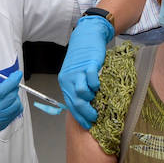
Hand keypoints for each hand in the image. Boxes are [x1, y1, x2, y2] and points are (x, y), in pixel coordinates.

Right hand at [0, 65, 22, 159]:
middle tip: (12, 81)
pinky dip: (16, 104)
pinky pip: (16, 113)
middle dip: (14, 86)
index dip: (12, 81)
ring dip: (16, 95)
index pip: (1, 91)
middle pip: (11, 98)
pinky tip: (11, 100)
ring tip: (10, 91)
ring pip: (16, 105)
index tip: (17, 74)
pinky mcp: (3, 125)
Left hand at [58, 13, 114, 128]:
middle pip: (76, 102)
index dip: (79, 117)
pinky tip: (99, 86)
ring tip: (97, 97)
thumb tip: (87, 105)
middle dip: (86, 113)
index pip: (70, 105)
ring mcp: (77, 72)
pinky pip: (91, 81)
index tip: (87, 125)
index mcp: (65, 83)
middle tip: (95, 118)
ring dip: (91, 98)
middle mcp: (68, 79)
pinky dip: (96, 86)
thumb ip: (79, 88)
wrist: (87, 37)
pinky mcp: (87, 66)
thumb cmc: (83, 57)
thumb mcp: (77, 74)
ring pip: (82, 94)